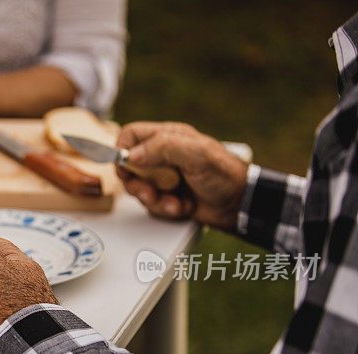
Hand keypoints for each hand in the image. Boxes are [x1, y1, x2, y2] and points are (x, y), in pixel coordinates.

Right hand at [116, 122, 248, 231]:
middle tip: (150, 192)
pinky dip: (164, 209)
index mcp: (169, 137)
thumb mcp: (196, 155)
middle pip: (129, 166)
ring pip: (138, 188)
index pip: (131, 135)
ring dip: (153, 200)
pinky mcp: (167, 196)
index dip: (122, 150)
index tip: (126, 167)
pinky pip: (151, 204)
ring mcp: (164, 177)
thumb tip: (132, 154)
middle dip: (137, 183)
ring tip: (173, 202)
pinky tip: (181, 207)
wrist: (239, 205)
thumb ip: (164, 147)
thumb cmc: (225, 176)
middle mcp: (164, 156)